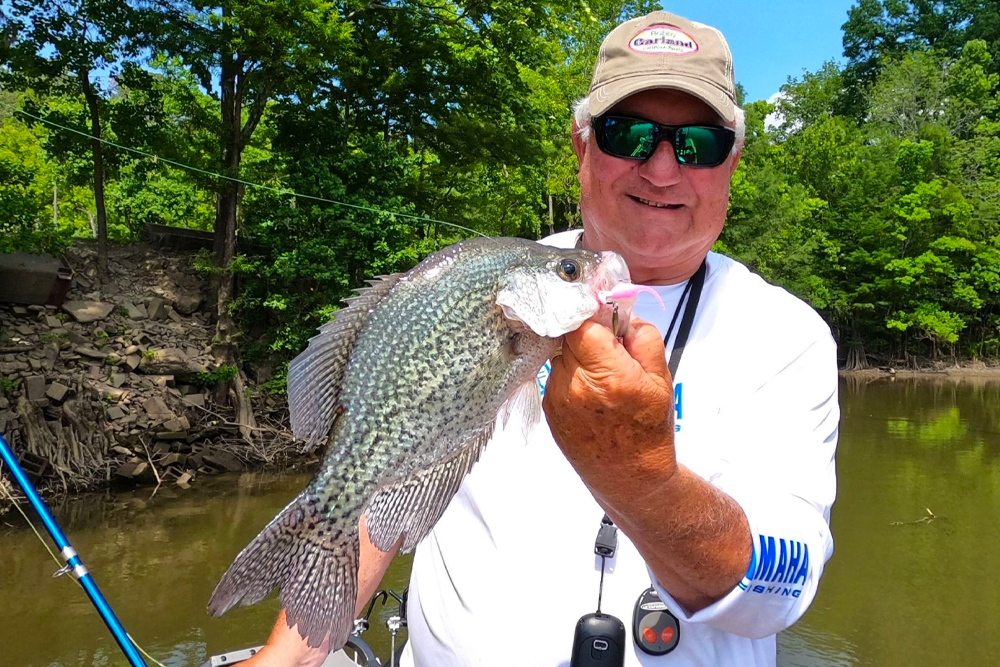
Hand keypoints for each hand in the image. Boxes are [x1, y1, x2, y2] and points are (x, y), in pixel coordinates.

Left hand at [543, 318, 676, 505]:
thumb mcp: (661, 378)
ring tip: (601, 376)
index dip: (592, 315)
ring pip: (561, 354)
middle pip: (569, 336)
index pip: (581, 324)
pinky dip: (571, 375)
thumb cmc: (649, 430)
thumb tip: (620, 312)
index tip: (604, 317)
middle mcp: (576, 385)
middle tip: (609, 349)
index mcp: (608, 375)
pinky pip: (556, 375)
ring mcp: (557, 397)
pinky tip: (589, 393)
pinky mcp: (548, 408)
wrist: (630, 477)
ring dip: (578, 356)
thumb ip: (642, 336)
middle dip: (588, 335)